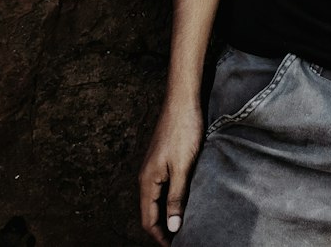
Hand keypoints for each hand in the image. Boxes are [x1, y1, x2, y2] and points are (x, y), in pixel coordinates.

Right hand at [138, 102, 203, 241]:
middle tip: (182, 238)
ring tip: (184, 225)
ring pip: (156, 199)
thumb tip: (172, 226)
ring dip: (167, 214)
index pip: (148, 219)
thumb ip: (177, 197)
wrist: (183, 100)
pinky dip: (170, 199)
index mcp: (148, 180)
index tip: (176, 246)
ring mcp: (153, 166)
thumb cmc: (183, 130)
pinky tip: (183, 201)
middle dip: (163, 228)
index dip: (160, 237)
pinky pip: (162, 187)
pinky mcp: (162, 159)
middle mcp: (146, 176)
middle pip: (150, 212)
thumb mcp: (183, 166)